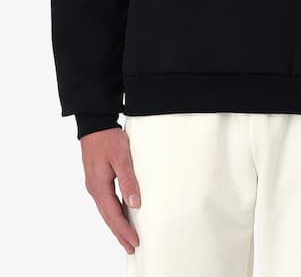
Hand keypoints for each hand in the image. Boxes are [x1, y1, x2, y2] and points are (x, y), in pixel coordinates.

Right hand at [80, 127, 140, 254]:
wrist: (94, 124)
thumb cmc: (108, 138)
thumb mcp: (121, 158)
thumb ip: (128, 180)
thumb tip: (134, 203)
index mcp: (99, 186)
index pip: (113, 215)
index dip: (124, 230)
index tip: (135, 241)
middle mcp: (95, 189)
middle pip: (108, 217)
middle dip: (120, 233)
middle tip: (132, 247)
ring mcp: (95, 184)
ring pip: (106, 210)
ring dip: (117, 224)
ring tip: (127, 237)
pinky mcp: (97, 179)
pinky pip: (106, 201)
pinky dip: (114, 212)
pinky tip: (121, 214)